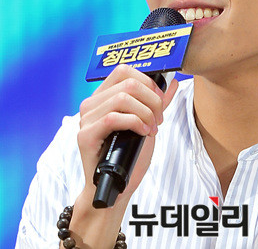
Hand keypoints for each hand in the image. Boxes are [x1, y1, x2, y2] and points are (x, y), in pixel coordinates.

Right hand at [77, 64, 178, 203]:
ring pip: (122, 98)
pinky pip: (113, 118)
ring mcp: (86, 119)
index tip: (160, 100)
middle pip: (127, 82)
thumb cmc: (129, 156)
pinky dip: (134, 122)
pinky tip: (142, 133)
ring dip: (145, 113)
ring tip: (151, 128)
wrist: (116, 188)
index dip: (147, 81)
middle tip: (158, 119)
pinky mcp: (85, 135)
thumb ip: (156, 103)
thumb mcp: (147, 123)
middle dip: (152, 99)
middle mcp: (91, 104)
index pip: (123, 70)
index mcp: (102, 97)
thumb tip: (172, 83)